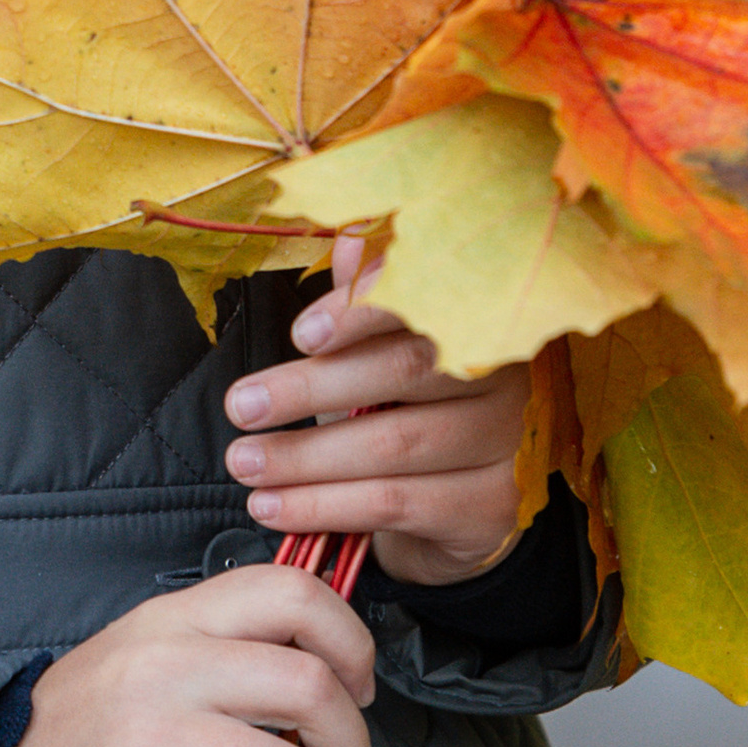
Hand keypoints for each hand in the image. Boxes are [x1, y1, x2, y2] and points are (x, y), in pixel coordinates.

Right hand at [0, 568, 374, 746]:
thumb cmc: (76, 737)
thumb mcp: (139, 660)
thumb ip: (218, 650)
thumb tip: (323, 675)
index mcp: (172, 621)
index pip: (291, 593)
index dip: (350, 643)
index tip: (354, 693)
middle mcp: (164, 667)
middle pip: (313, 688)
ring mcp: (150, 738)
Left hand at [223, 232, 533, 586]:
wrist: (458, 509)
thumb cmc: (411, 413)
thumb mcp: (382, 353)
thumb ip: (366, 301)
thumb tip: (347, 237)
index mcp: (480, 319)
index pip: (425, 304)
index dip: (362, 314)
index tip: (301, 334)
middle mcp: (505, 377)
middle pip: (406, 372)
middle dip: (311, 389)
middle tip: (241, 406)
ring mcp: (506, 445)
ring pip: (395, 444)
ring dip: (307, 457)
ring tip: (245, 462)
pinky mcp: (490, 508)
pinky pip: (397, 503)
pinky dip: (326, 506)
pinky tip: (274, 506)